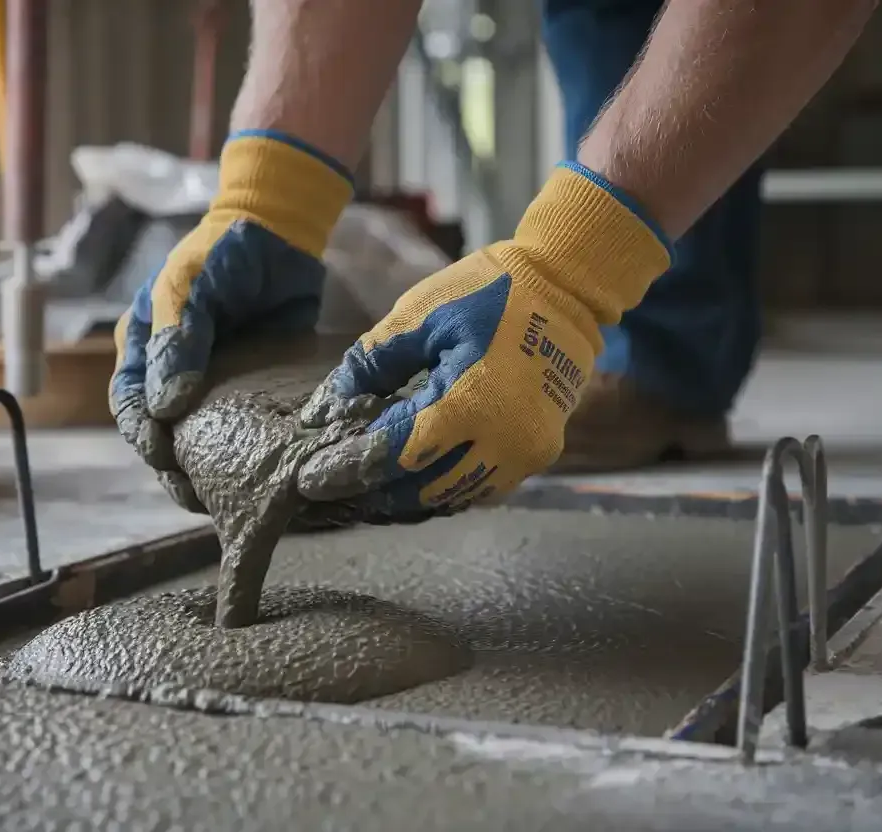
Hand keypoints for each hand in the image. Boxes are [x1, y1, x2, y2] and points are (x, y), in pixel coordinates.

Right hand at [110, 132, 352, 512]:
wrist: (280, 231)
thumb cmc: (221, 252)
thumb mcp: (187, 287)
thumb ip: (179, 341)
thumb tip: (166, 409)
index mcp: (143, 352)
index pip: (131, 407)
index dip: (143, 437)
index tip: (166, 457)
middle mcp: (172, 377)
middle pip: (164, 437)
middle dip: (177, 470)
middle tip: (201, 495)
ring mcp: (214, 389)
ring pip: (205, 444)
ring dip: (214, 472)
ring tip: (233, 498)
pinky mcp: (254, 393)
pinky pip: (248, 433)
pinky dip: (253, 456)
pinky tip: (270, 476)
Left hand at [295, 162, 672, 521]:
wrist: (568, 289)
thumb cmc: (490, 291)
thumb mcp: (420, 315)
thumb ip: (373, 361)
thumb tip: (331, 403)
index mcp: (471, 403)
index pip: (395, 454)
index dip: (351, 468)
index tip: (312, 479)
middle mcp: (503, 441)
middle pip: (422, 489)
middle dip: (374, 490)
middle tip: (334, 486)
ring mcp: (526, 454)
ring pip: (453, 496)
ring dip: (408, 495)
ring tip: (367, 486)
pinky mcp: (538, 454)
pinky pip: (483, 487)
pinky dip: (446, 486)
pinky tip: (414, 477)